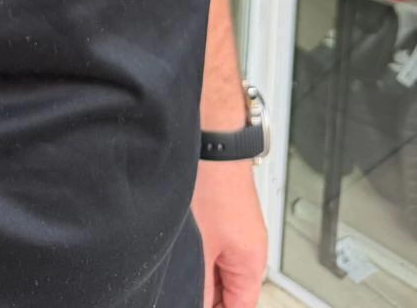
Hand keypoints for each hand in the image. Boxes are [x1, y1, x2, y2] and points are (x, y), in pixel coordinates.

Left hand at [192, 158, 266, 307]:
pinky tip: (180, 252)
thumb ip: (201, 286)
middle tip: (181, 290)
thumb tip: (197, 304)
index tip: (190, 304)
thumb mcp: (200, 248)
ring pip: (219, 270)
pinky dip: (200, 256)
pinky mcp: (225, 216)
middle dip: (207, 297)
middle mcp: (250, 250)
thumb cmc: (212, 182)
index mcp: (252, 265)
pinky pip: (214, 249)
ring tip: (179, 271)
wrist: (212, 140)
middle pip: (230, 293)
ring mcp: (237, 232)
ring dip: (201, 277)